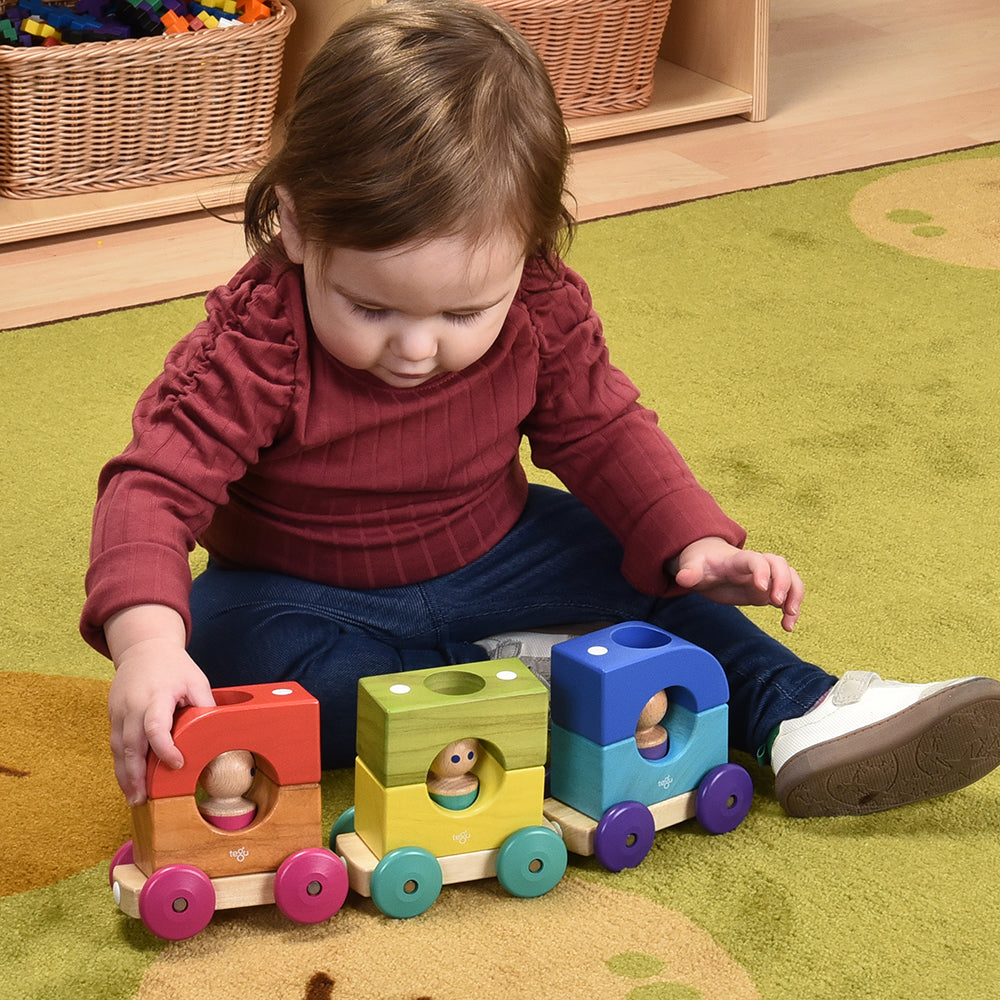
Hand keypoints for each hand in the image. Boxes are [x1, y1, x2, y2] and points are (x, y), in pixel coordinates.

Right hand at [105, 606, 214, 805]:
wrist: (143, 647)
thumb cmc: (174, 666)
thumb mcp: (196, 680)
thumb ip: (205, 705)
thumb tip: (218, 732)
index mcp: (157, 695)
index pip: (155, 726)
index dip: (165, 748)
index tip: (177, 764)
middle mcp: (133, 705)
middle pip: (131, 744)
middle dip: (135, 774)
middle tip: (142, 799)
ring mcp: (119, 711)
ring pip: (118, 748)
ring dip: (124, 775)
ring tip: (134, 798)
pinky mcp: (114, 716)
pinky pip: (116, 743)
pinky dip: (120, 764)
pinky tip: (128, 781)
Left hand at [670, 536, 802, 631]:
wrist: (707, 561)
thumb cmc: (700, 563)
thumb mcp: (691, 566)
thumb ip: (689, 572)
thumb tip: (683, 578)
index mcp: (737, 559)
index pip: (756, 559)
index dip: (762, 571)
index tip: (762, 588)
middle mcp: (756, 566)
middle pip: (780, 564)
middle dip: (784, 582)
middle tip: (777, 603)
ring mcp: (765, 577)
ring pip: (791, 577)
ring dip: (795, 595)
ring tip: (789, 617)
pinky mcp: (767, 591)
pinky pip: (789, 595)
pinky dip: (792, 609)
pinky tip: (787, 626)